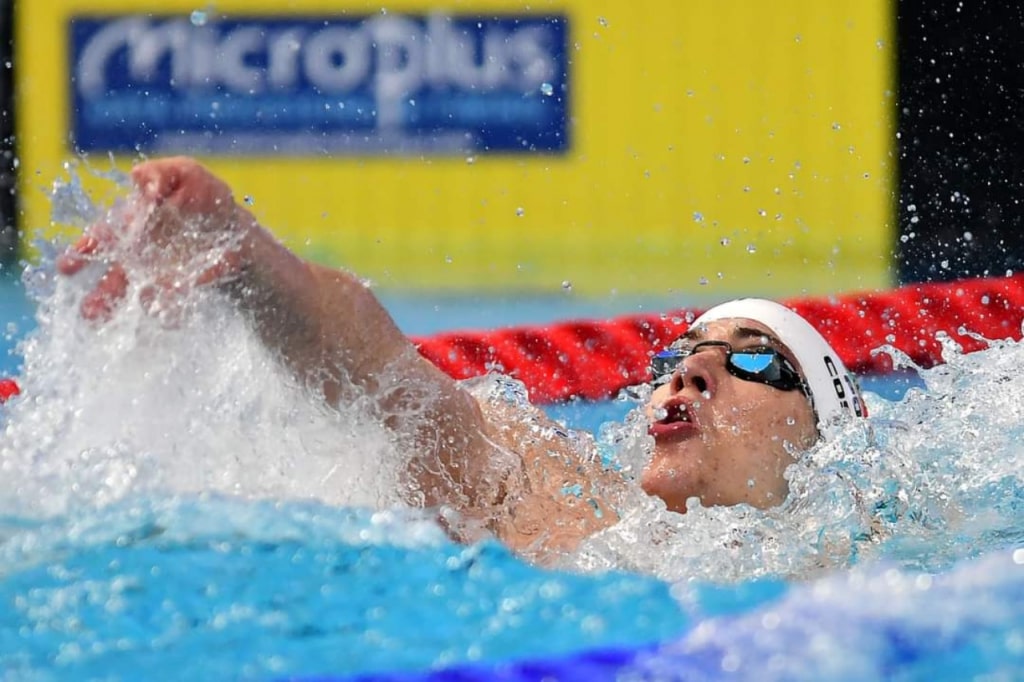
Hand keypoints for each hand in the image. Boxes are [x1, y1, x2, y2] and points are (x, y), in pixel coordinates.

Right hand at [56, 157, 254, 320]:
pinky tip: (170, 317)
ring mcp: (158, 275)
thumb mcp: (185, 174)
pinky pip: (171, 303)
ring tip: (119, 325)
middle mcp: (139, 255)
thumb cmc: (204, 196)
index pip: (104, 237)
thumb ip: (160, 174)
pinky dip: (169, 311)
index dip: (86, 250)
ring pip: (137, 295)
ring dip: (130, 310)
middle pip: (114, 276)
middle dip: (101, 294)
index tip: (68, 266)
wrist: (237, 226)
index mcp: (133, 224)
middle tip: (89, 312)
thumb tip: (137, 177)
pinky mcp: (182, 289)